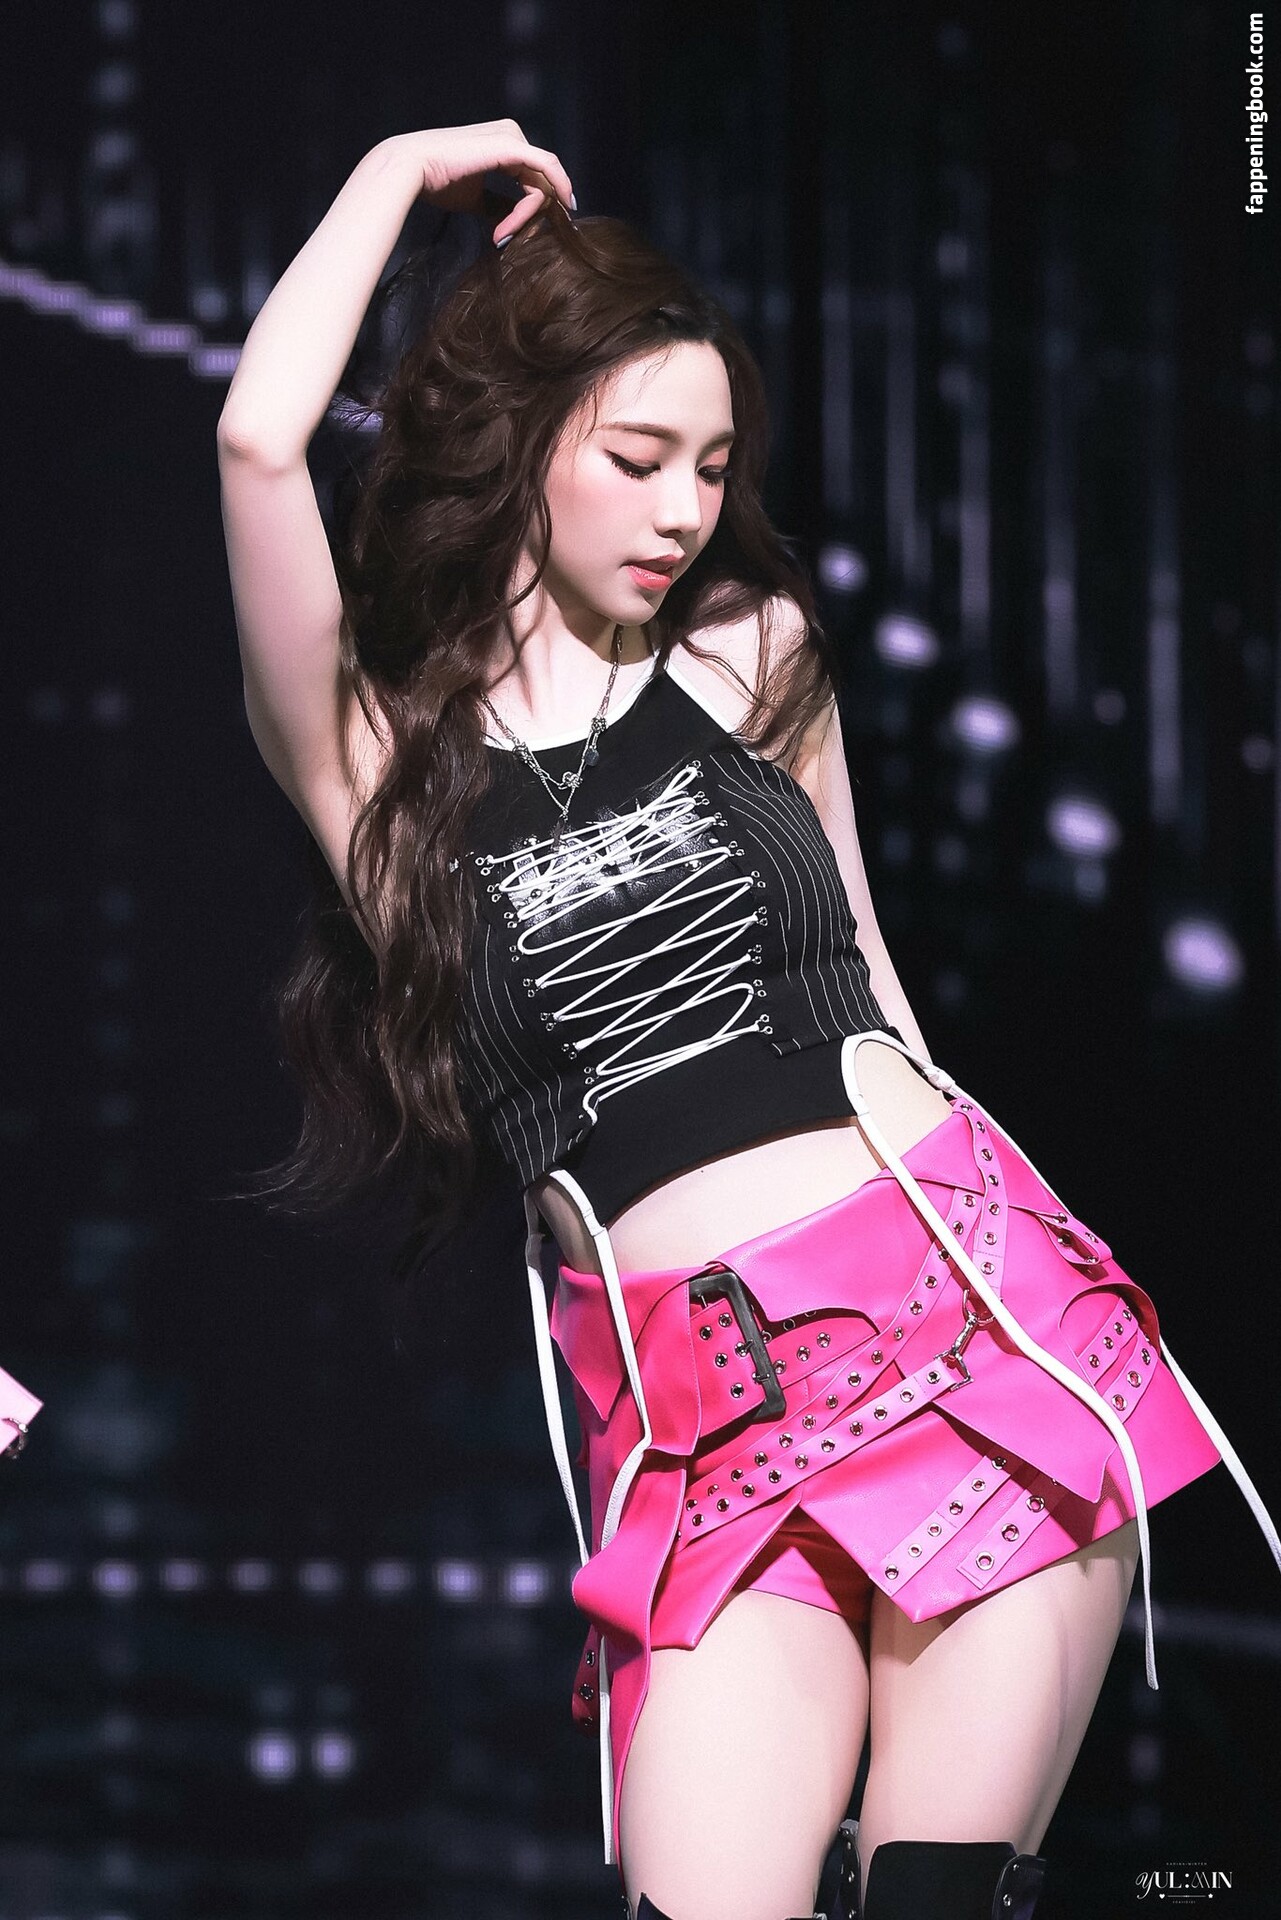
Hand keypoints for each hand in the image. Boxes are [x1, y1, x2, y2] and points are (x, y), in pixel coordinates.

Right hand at [387, 120, 574, 244]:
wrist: (412, 169)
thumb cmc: (435, 181)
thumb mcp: (474, 198)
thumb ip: (497, 205)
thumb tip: (511, 221)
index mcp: (502, 143)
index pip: (530, 179)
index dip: (527, 210)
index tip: (508, 235)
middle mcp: (510, 134)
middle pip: (539, 181)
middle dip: (528, 214)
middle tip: (502, 237)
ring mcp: (511, 137)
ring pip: (541, 181)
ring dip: (526, 213)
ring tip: (501, 233)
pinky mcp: (512, 145)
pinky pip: (547, 168)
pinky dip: (557, 188)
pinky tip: (563, 205)